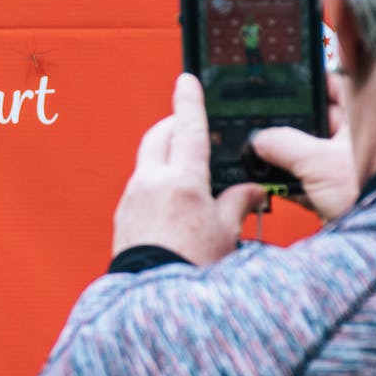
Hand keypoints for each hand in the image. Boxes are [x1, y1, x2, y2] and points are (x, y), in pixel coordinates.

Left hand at [113, 74, 267, 264]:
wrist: (151, 296)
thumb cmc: (191, 266)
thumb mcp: (226, 233)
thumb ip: (238, 203)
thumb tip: (252, 190)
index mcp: (182, 181)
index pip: (188, 129)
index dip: (189, 102)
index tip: (186, 80)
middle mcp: (151, 182)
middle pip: (159, 137)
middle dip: (173, 126)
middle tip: (189, 128)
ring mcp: (132, 197)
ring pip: (148, 162)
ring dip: (165, 158)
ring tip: (189, 177)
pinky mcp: (122, 215)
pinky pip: (140, 187)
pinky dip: (156, 184)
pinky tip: (171, 204)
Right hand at [248, 74, 358, 222]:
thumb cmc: (373, 189)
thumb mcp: (319, 161)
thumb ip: (283, 144)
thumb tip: (260, 139)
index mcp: (363, 118)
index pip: (338, 86)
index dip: (315, 82)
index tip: (292, 82)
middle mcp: (359, 139)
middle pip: (320, 121)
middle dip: (294, 125)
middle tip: (270, 125)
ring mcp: (350, 165)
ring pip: (314, 152)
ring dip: (292, 157)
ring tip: (269, 157)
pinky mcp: (341, 192)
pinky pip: (313, 181)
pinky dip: (296, 183)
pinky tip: (278, 186)